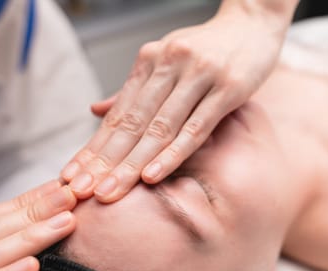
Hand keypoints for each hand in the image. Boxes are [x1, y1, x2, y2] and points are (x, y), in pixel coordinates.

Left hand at [61, 7, 287, 201]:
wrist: (254, 21)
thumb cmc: (208, 48)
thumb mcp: (167, 61)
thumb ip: (135, 90)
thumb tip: (95, 111)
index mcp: (150, 60)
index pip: (117, 113)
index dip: (93, 147)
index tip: (73, 176)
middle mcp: (169, 64)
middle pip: (132, 123)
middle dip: (104, 162)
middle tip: (83, 192)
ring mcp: (199, 75)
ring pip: (159, 128)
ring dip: (132, 164)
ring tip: (110, 191)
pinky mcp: (228, 88)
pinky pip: (196, 127)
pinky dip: (172, 153)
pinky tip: (152, 175)